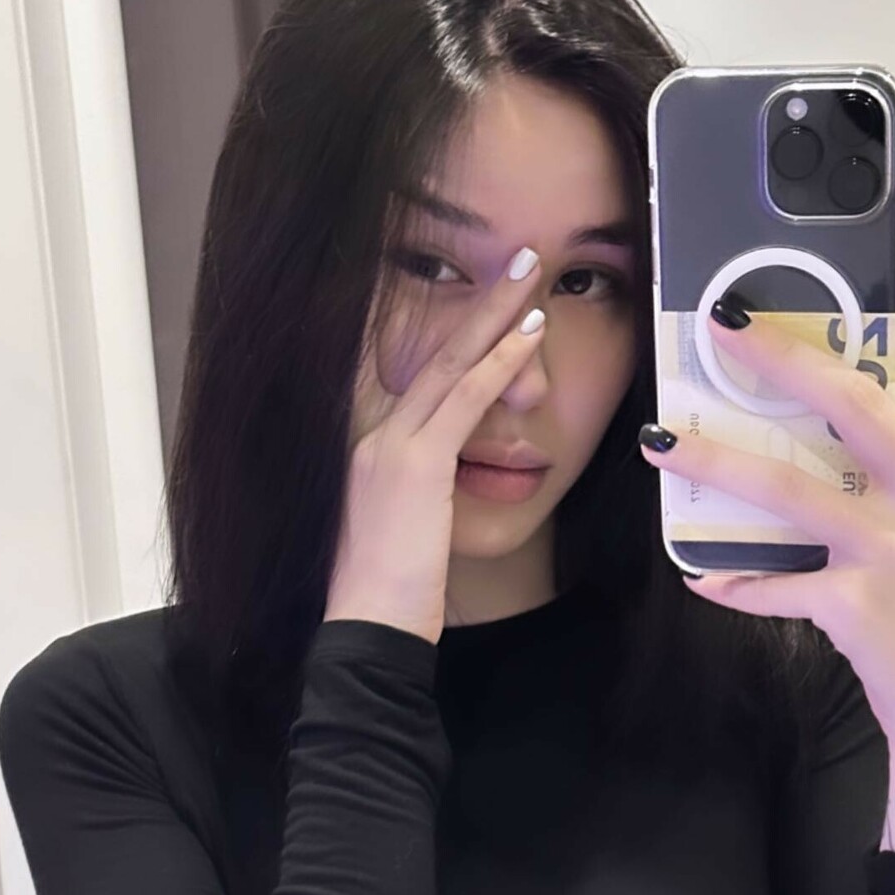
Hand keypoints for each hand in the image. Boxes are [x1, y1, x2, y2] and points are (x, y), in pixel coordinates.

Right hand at [325, 247, 545, 644]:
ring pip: (447, 362)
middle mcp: (368, 434)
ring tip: (529, 274)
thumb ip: (427, 489)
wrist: (368, 633)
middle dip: (474, 303)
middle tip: (514, 260)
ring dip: (493, 314)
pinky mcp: (414, 465)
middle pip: (428, 352)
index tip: (472, 290)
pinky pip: (463, 399)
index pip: (404, 368)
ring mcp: (387, 445)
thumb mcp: (408, 527)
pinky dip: (498, 362)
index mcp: (364, 445)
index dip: (439, 325)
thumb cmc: (391, 594)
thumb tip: (459, 474)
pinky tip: (528, 332)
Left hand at [638, 194, 894, 755]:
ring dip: (722, 462)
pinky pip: (780, 586)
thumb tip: (833, 400)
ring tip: (663, 440)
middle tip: (724, 318)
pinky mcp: (865, 609)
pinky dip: (736, 580)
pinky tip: (699, 571)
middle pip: (858, 406)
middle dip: (785, 357)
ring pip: (797, 491)